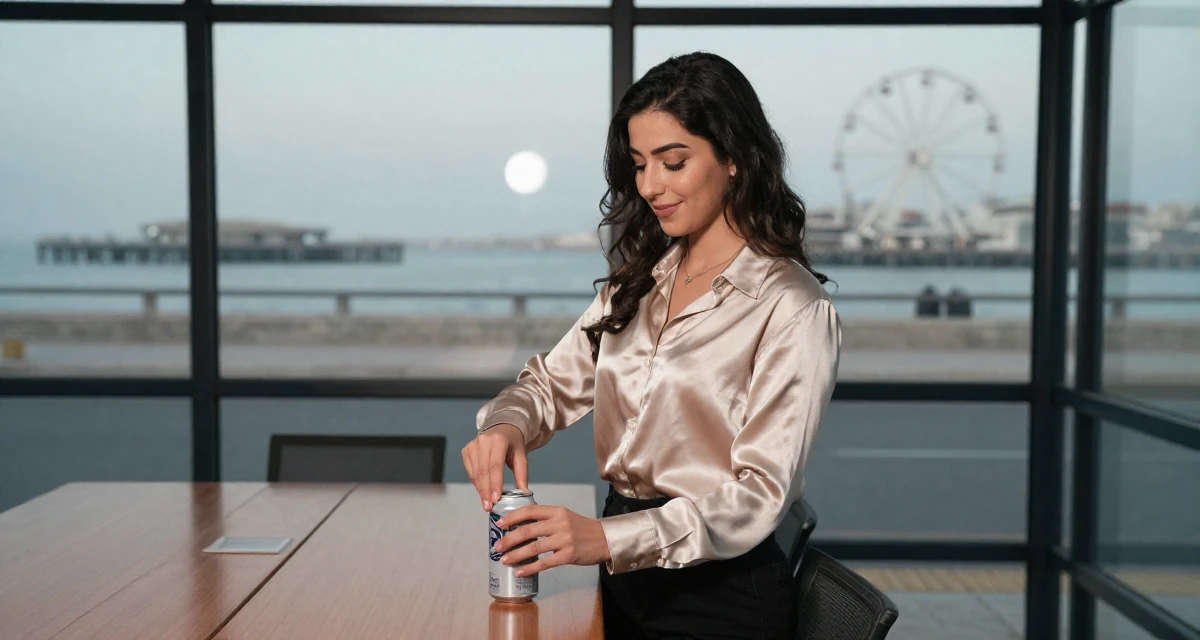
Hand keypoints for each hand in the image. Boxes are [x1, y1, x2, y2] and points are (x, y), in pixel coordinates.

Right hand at [462, 424, 527, 510]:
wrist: (502, 428)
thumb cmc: (512, 444)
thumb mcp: (521, 456)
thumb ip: (522, 475)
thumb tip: (523, 494)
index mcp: (499, 440)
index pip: (495, 466)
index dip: (495, 483)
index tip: (495, 499)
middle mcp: (483, 441)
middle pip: (483, 471)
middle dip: (485, 491)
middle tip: (488, 506)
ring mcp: (472, 445)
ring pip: (475, 473)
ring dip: (480, 489)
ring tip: (486, 502)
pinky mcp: (466, 450)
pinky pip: (470, 471)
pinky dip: (475, 482)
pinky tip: (482, 490)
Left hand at [491, 505, 611, 577]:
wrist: (604, 540)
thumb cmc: (582, 529)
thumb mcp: (565, 516)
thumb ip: (546, 519)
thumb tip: (520, 526)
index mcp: (557, 511)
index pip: (530, 511)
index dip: (512, 517)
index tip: (499, 524)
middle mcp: (560, 523)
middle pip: (528, 530)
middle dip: (509, 539)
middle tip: (497, 546)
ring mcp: (564, 540)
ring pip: (533, 547)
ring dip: (515, 554)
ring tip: (504, 560)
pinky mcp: (568, 555)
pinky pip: (544, 563)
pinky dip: (530, 568)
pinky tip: (520, 571)